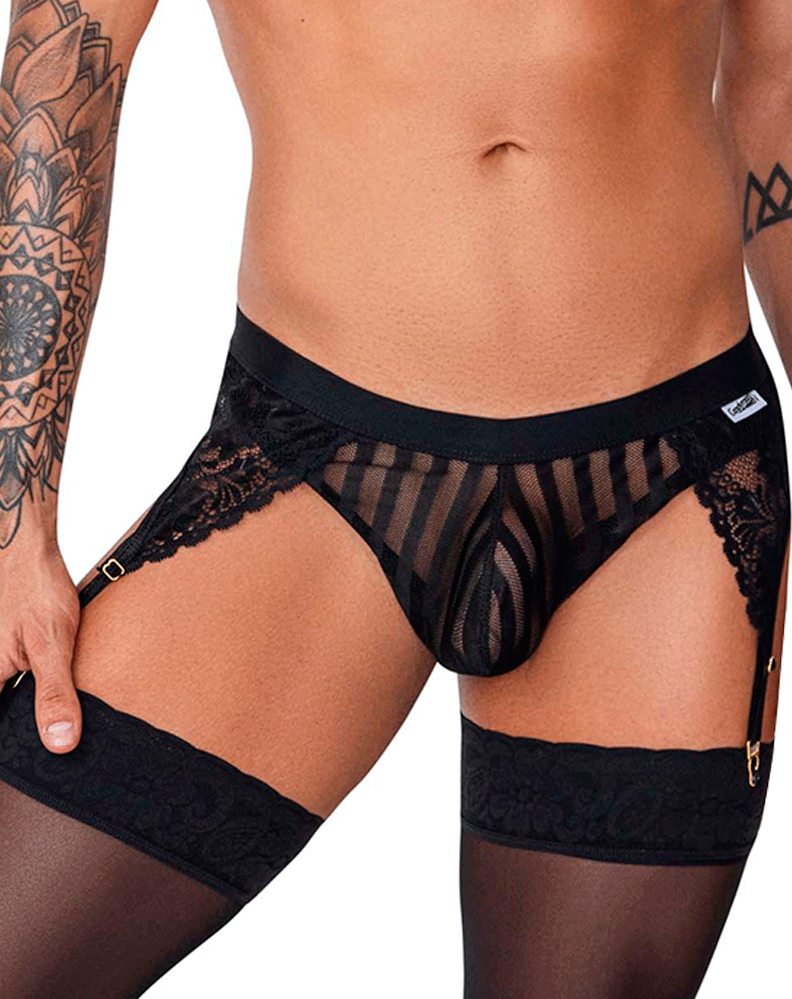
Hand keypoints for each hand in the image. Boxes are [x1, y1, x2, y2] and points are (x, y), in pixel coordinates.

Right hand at [0, 540, 81, 751]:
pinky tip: (41, 691)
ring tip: (56, 723)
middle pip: (5, 712)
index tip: (35, 765)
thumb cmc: (37, 589)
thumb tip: (59, 743)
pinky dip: (21, 690)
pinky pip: (7, 680)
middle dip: (23, 730)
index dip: (16, 753)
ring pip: (7, 695)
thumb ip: (54, 695)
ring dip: (23, 708)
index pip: (2, 734)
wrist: (25, 550)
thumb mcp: (53, 646)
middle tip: (55, 745)